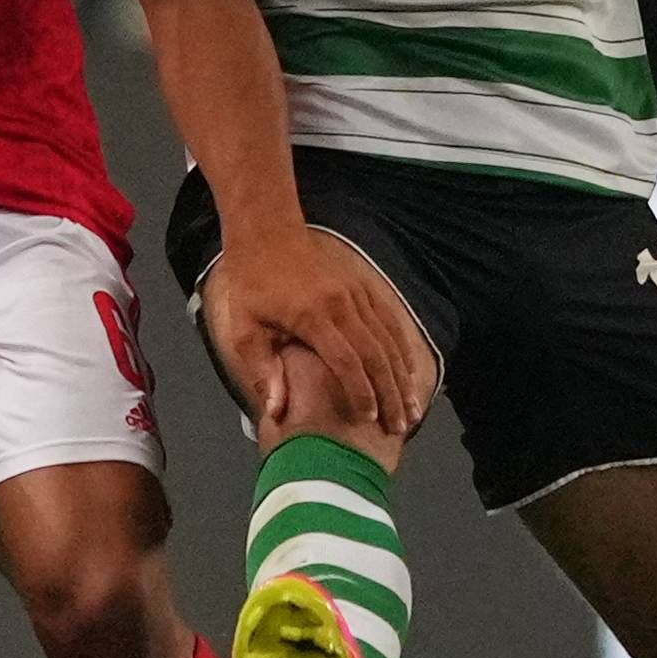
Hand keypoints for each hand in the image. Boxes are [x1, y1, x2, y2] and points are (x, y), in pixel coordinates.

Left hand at [210, 223, 433, 433]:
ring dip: (402, 376)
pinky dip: (402, 348)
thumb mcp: (245, 329)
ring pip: (389, 340)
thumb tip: (276, 411)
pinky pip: (390, 320)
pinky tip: (409, 370)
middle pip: (375, 356)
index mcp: (312, 318)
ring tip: (412, 407)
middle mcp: (341, 306)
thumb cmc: (253, 283)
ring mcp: (356, 294)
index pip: (346, 361)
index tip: (370, 419)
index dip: (361, 392)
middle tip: (400, 425)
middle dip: (391, 394)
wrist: (268, 232)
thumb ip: (263, 370)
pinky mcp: (362, 287)